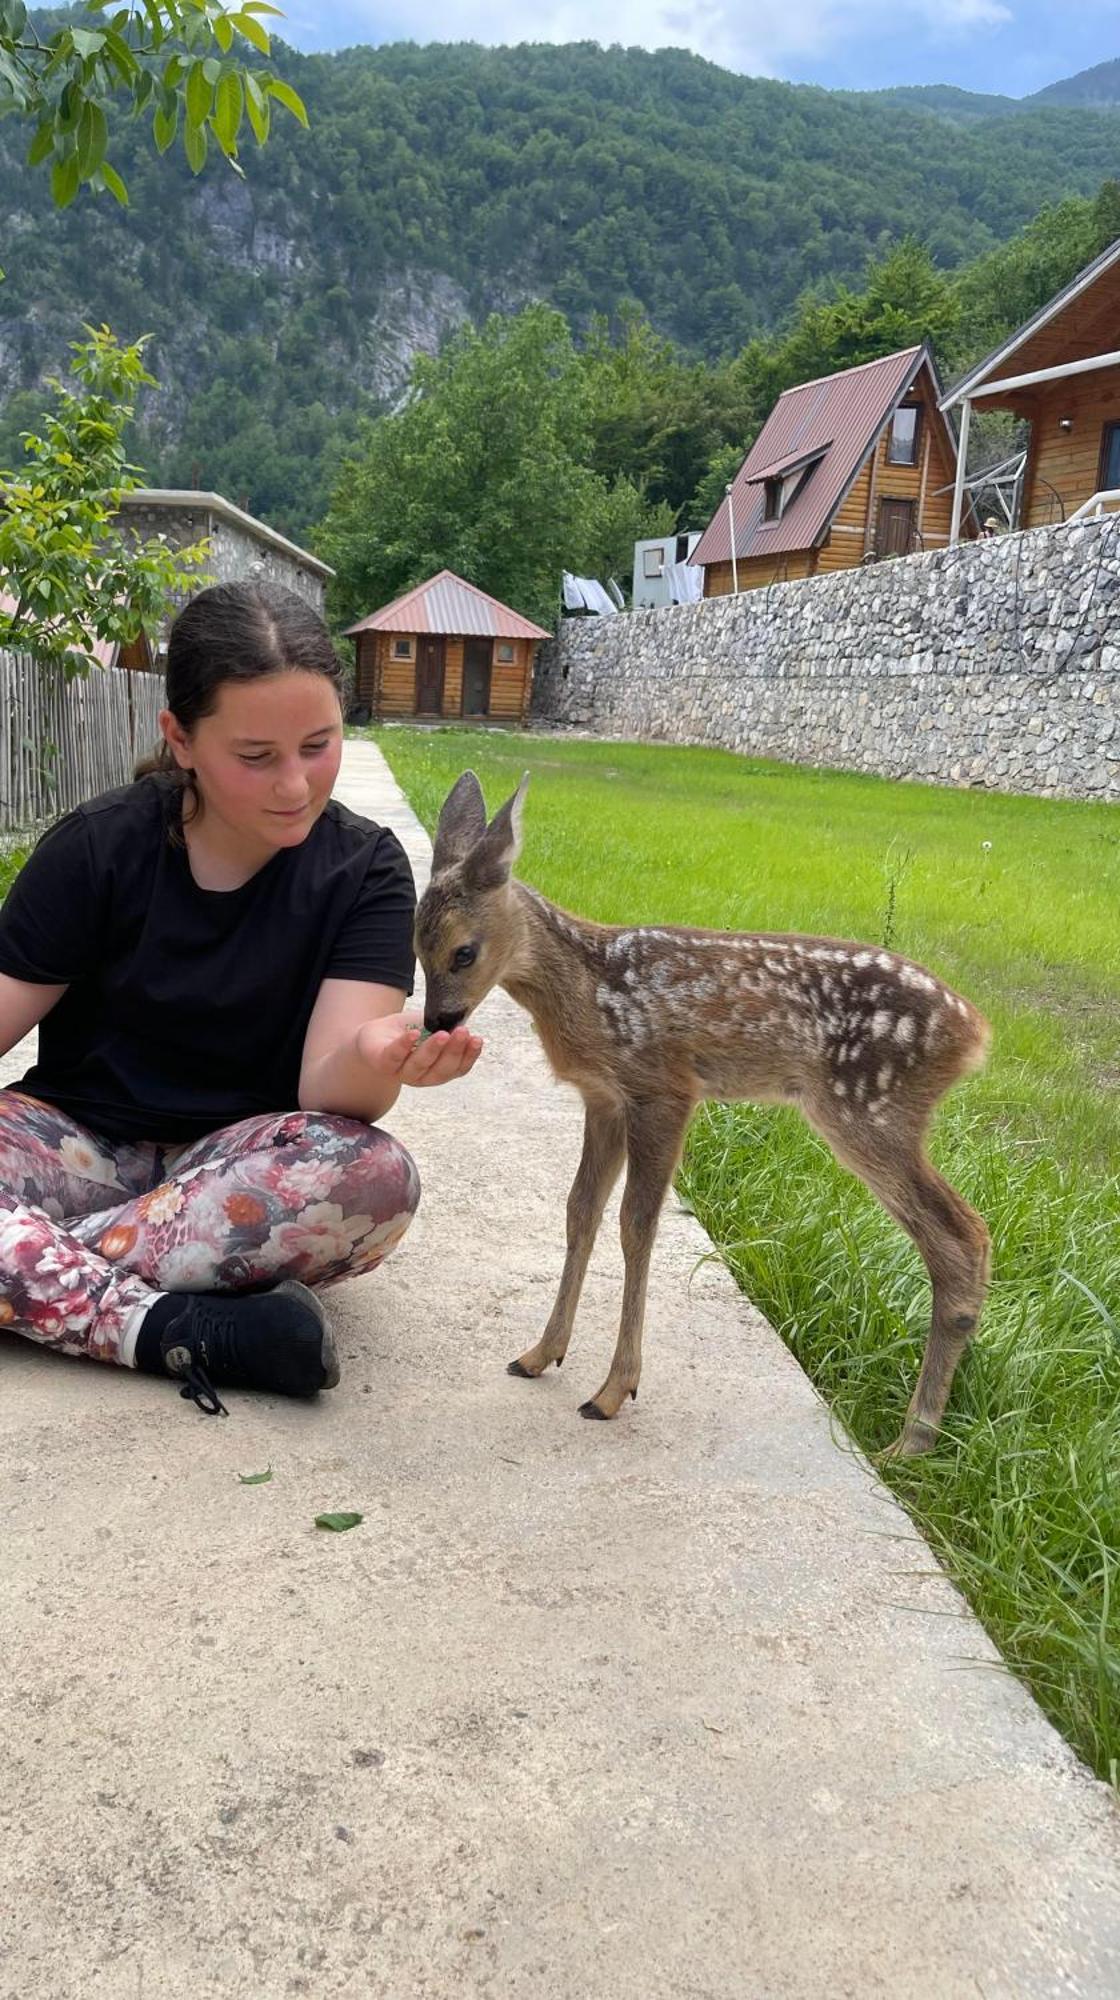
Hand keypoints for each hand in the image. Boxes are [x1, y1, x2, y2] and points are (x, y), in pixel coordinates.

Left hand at [355, 1011, 482, 1088]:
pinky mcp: (382, 1062)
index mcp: (437, 1071)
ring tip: (443, 1033)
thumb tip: (464, 1020)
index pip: (457, 1069)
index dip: (469, 1056)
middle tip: (463, 1032)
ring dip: (433, 1049)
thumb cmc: (408, 1032)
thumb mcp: (431, 1028)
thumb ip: (447, 1027)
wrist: (376, 1035)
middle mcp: (421, 1077)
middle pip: (441, 1070)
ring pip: (420, 1066)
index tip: (477, 1040)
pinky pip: (394, 1056)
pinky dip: (404, 1045)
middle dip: (454, 1051)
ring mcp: (401, 1072)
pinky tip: (413, 1033)